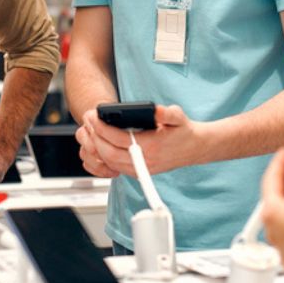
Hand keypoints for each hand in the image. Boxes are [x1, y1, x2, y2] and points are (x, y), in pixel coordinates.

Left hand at [77, 104, 202, 176]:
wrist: (196, 148)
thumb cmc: (185, 131)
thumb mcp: (178, 116)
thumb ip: (167, 112)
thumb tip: (155, 110)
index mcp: (151, 146)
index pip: (118, 139)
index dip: (102, 129)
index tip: (93, 117)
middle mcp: (145, 161)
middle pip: (109, 154)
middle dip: (95, 138)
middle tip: (87, 122)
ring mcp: (142, 169)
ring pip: (110, 162)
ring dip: (97, 147)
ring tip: (91, 130)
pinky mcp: (140, 172)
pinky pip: (116, 167)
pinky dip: (104, 156)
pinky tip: (100, 143)